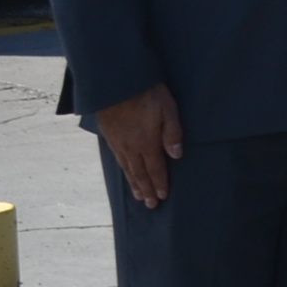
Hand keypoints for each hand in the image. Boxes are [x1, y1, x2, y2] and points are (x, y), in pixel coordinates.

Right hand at [100, 81, 183, 209]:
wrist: (114, 82)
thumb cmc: (146, 92)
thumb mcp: (167, 109)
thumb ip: (172, 133)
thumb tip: (177, 156)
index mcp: (146, 143)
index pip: (155, 169)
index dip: (160, 183)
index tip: (162, 197)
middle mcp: (130, 147)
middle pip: (140, 173)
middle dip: (146, 190)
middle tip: (150, 205)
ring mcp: (118, 142)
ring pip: (127, 168)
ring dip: (134, 183)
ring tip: (137, 195)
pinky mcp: (109, 135)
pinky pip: (117, 158)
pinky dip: (123, 170)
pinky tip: (125, 171)